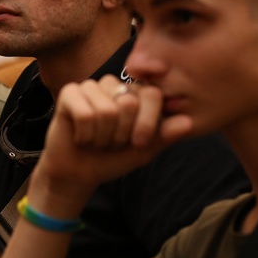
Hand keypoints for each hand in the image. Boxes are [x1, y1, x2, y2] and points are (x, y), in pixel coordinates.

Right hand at [31, 76, 192, 214]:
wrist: (78, 173)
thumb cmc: (112, 158)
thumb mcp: (144, 150)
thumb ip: (164, 135)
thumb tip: (188, 122)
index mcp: (135, 94)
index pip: (152, 95)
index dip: (147, 123)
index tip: (137, 143)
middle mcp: (114, 85)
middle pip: (130, 103)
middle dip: (121, 134)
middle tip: (111, 141)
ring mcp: (91, 86)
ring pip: (106, 110)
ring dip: (101, 137)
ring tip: (95, 140)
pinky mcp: (69, 93)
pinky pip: (85, 113)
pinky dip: (85, 134)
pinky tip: (80, 136)